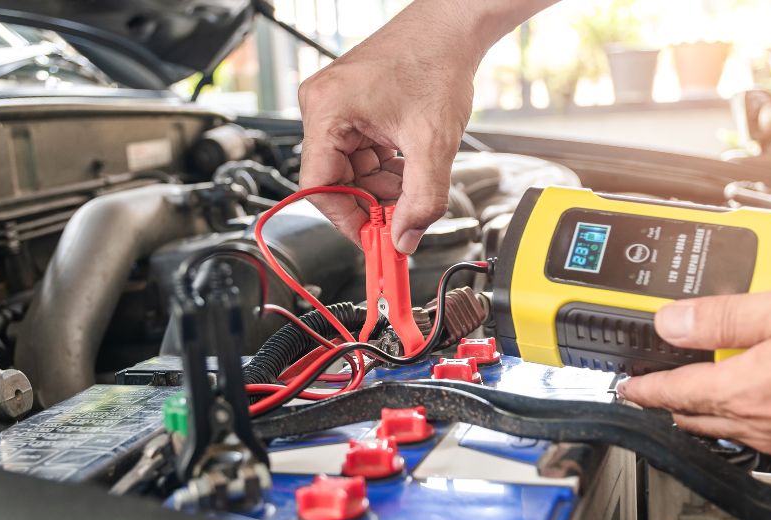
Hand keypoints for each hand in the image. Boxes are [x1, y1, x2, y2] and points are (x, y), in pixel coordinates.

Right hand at [298, 0, 554, 252]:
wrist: (451, 27)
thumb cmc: (435, 61)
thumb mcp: (432, 144)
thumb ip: (422, 199)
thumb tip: (405, 238)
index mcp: (327, 111)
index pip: (319, 187)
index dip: (347, 220)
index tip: (372, 242)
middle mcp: (323, 108)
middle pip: (336, 181)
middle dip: (371, 204)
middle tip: (401, 221)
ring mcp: (337, 108)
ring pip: (351, 171)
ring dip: (382, 188)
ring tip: (413, 187)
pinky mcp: (353, 110)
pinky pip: (361, 155)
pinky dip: (385, 170)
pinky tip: (408, 169)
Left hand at [617, 289, 770, 454]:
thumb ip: (724, 317)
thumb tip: (672, 321)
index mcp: (743, 391)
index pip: (672, 393)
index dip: (642, 388)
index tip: (625, 387)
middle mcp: (760, 423)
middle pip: (693, 415)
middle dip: (667, 401)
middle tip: (648, 387)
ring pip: (724, 428)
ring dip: (701, 410)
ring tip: (688, 392)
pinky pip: (756, 432)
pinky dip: (738, 414)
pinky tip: (746, 398)